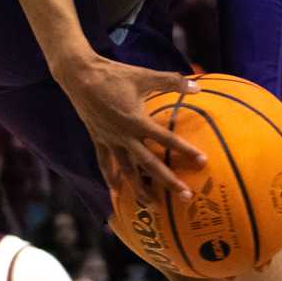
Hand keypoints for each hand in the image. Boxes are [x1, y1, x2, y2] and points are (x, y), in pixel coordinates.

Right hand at [54, 55, 205, 200]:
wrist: (80, 77)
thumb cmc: (114, 75)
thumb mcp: (144, 76)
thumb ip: (171, 81)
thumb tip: (197, 87)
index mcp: (137, 121)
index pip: (166, 139)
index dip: (185, 150)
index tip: (202, 162)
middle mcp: (124, 136)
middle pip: (149, 164)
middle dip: (168, 181)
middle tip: (185, 197)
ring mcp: (110, 140)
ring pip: (127, 171)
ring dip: (140, 189)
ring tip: (153, 205)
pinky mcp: (98, 140)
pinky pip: (105, 164)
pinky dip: (111, 179)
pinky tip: (117, 193)